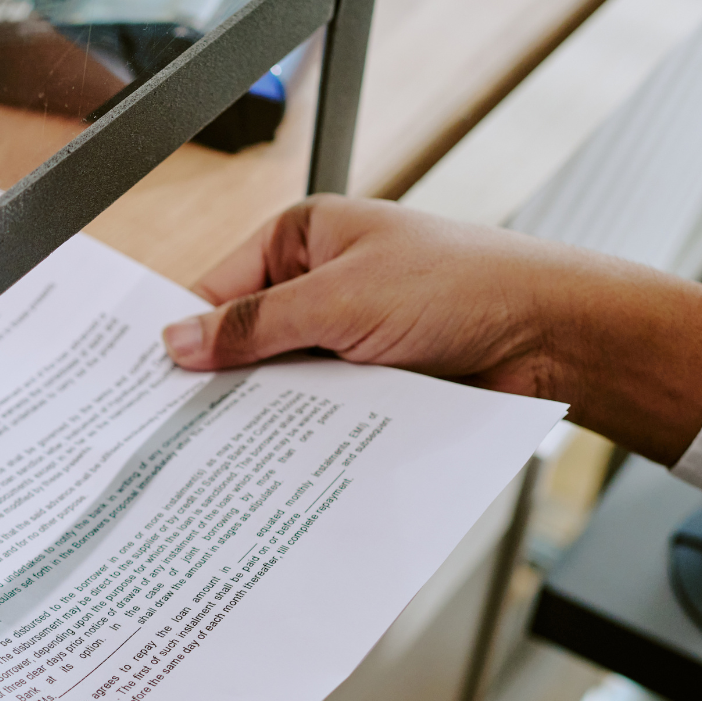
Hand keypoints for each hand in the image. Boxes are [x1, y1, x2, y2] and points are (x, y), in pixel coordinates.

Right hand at [159, 195, 701, 465]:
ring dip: (266, 414)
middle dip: (221, 382)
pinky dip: (303, 433)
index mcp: (304, 238)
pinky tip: (277, 462)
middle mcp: (321, 285)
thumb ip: (255, 326)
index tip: (149, 384)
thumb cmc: (464, 286)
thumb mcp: (343, 299)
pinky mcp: (371, 384)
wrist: (552, 336)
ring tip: (220, 455)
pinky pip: (319, 412)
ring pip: (280, 383)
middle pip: (244, 341)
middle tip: (174, 431)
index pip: (218, 288)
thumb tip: (179, 342)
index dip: (185, 335)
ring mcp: (346, 337)